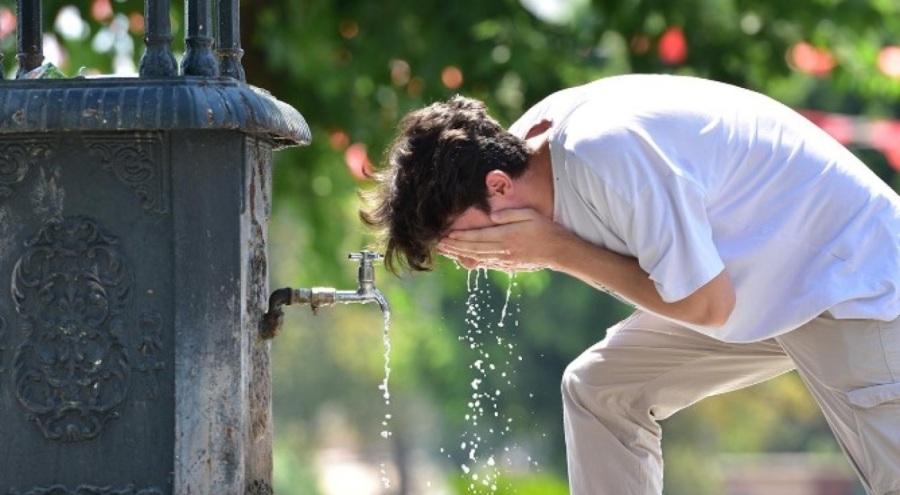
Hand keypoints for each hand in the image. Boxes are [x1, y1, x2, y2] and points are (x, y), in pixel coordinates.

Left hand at [438, 208, 574, 272]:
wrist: (559, 252)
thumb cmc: (546, 229)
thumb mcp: (530, 215)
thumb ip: (510, 214)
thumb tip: (492, 216)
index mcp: (506, 236)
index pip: (477, 236)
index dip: (460, 236)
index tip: (445, 234)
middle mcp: (503, 250)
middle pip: (472, 248)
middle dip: (453, 246)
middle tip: (437, 243)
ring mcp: (504, 259)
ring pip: (476, 257)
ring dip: (458, 253)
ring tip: (444, 250)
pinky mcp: (507, 265)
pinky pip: (485, 263)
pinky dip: (472, 260)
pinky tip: (462, 257)